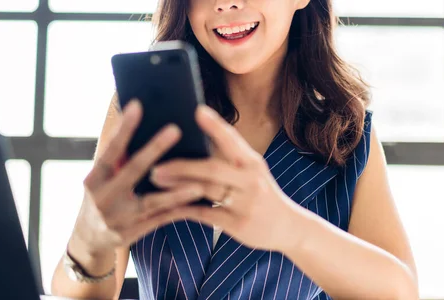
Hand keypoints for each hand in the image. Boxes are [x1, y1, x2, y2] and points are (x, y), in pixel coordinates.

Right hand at [70, 100, 204, 255]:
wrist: (88, 240)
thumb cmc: (98, 198)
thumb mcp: (98, 179)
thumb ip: (115, 159)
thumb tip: (131, 122)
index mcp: (94, 180)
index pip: (109, 150)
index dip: (123, 129)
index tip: (137, 105)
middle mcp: (105, 198)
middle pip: (132, 171)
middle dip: (154, 149)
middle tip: (175, 129)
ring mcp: (119, 219)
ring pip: (152, 202)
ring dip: (176, 192)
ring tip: (198, 182)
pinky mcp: (133, 233)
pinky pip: (161, 219)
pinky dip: (179, 209)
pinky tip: (198, 199)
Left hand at [149, 105, 301, 251]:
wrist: (287, 227)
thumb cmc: (261, 194)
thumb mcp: (251, 172)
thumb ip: (229, 158)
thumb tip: (194, 139)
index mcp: (252, 162)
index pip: (232, 139)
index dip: (215, 125)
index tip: (197, 110)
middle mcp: (250, 179)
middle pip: (212, 168)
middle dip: (181, 165)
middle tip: (155, 162)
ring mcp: (245, 203)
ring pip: (206, 190)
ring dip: (177, 185)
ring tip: (155, 179)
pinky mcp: (238, 224)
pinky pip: (205, 214)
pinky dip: (184, 209)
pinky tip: (166, 205)